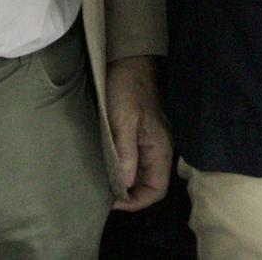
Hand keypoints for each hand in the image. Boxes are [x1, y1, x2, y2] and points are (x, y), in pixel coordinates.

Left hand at [106, 56, 171, 212]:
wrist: (127, 61)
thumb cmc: (127, 89)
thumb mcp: (123, 122)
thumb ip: (126, 154)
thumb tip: (124, 186)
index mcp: (160, 150)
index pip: (156, 190)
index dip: (136, 202)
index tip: (112, 201)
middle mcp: (158, 150)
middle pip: (147, 184)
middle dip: (127, 194)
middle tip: (102, 194)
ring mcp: (148, 142)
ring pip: (138, 172)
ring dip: (122, 180)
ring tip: (100, 182)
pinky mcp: (137, 134)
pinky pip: (131, 158)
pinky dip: (119, 166)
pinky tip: (103, 164)